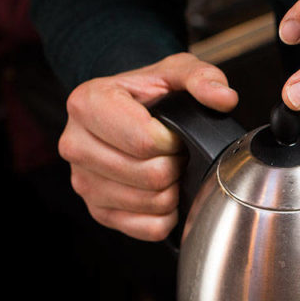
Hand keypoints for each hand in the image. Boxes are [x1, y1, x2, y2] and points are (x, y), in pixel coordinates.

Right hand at [59, 52, 237, 240]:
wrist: (126, 111)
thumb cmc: (149, 94)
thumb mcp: (176, 72)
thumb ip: (203, 78)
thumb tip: (223, 97)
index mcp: (87, 103)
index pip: (144, 141)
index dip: (174, 141)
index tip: (175, 134)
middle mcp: (75, 144)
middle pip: (149, 175)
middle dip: (175, 164)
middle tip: (175, 152)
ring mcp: (83, 181)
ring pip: (151, 203)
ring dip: (173, 188)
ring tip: (166, 166)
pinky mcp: (97, 211)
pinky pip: (149, 228)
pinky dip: (167, 214)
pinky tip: (161, 190)